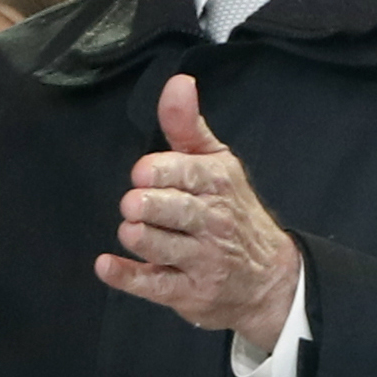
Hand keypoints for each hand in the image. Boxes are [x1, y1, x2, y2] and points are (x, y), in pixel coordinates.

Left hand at [95, 74, 298, 351]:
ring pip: (162, 247)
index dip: (160, 173)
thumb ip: (188, 126)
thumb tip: (177, 82)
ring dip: (140, 238)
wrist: (270, 279)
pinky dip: (127, 276)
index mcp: (218, 183)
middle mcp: (214, 222)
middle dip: (149, 206)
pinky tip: (106, 266)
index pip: (188, 173)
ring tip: (132, 229)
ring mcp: (202, 260)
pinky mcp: (188, 293)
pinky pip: (153, 286)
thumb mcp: (216, 163)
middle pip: (175, 211)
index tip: (142, 174)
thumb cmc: (232, 211)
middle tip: (133, 204)